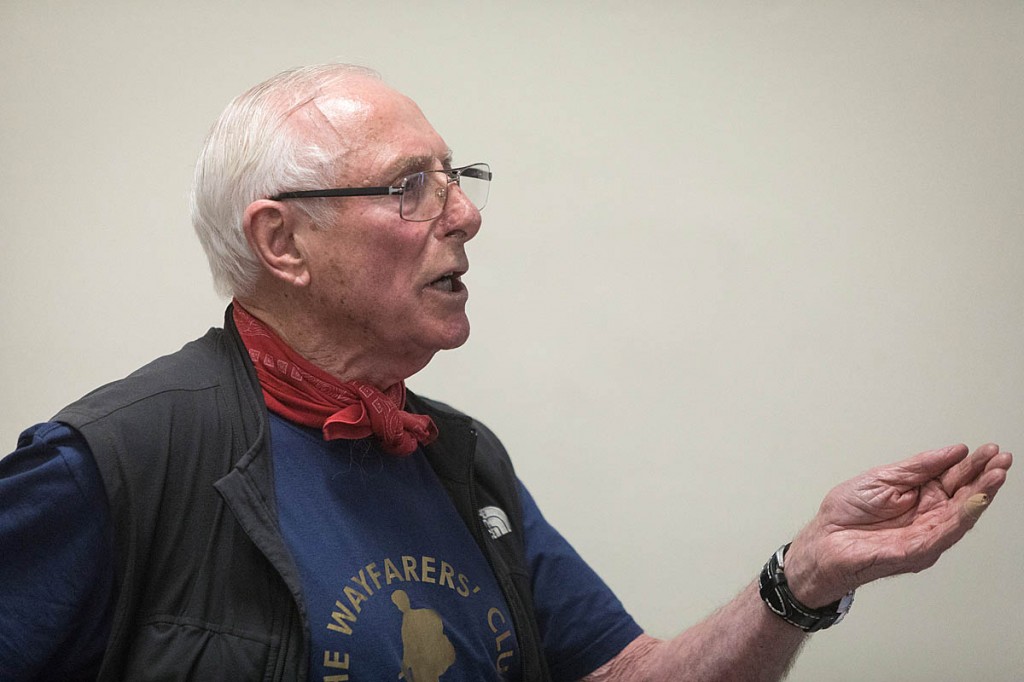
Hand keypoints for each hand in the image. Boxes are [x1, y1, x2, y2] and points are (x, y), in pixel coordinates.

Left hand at [785, 443, 1011, 606]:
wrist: (822, 541)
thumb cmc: (845, 514)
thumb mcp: (882, 478)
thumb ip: (918, 466)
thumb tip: (954, 451)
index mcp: (919, 495)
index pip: (953, 477)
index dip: (972, 464)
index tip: (988, 449)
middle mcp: (928, 516)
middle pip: (964, 494)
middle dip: (985, 476)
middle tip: (1002, 459)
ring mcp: (925, 535)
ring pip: (962, 514)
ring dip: (982, 494)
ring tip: (997, 474)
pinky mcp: (917, 550)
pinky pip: (945, 533)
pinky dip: (963, 516)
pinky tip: (976, 499)